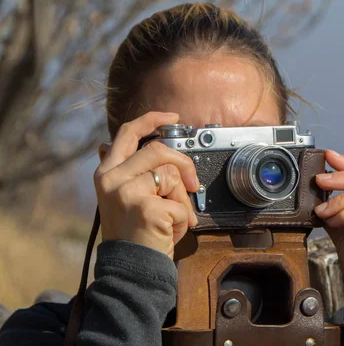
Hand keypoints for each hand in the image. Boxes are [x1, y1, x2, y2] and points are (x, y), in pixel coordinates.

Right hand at [93, 111, 198, 257]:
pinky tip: (169, 232)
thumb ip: (134, 171)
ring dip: (182, 200)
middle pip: (159, 150)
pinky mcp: (144, 207)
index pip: (128, 132)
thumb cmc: (136, 232)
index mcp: (106, 171)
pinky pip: (180, 202)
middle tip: (193, 184)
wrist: (132, 268)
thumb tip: (149, 143)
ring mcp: (126, 191)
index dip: (152, 120)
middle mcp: (111, 178)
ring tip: (172, 218)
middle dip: (184, 165)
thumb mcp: (126, 197)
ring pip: (172, 176)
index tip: (173, 118)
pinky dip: (183, 219)